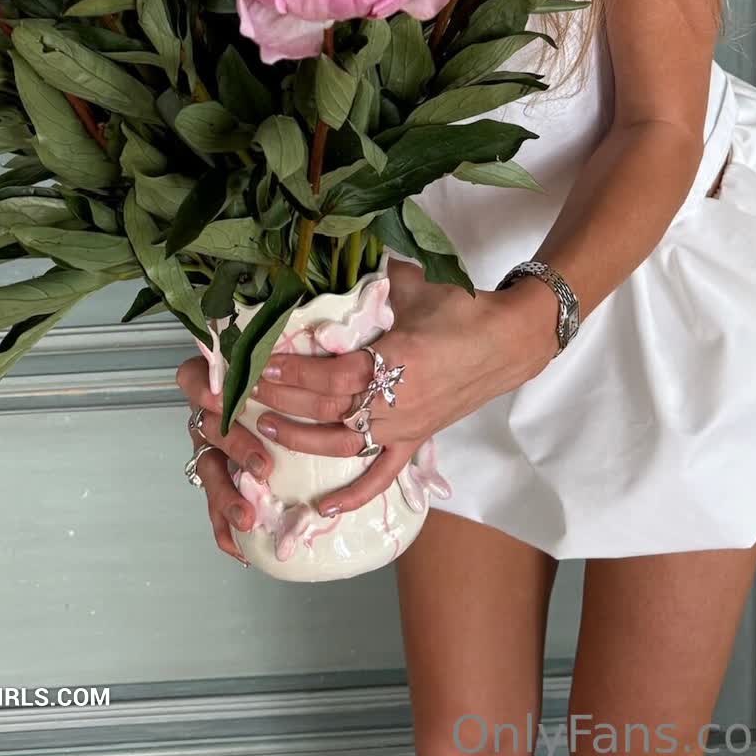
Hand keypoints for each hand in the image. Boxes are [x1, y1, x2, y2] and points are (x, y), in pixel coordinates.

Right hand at [174, 357, 275, 566]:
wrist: (285, 399)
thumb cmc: (282, 377)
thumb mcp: (279, 362)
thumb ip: (286, 359)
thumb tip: (324, 344)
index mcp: (215, 381)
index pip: (194, 379)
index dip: (202, 391)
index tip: (219, 399)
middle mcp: (207, 415)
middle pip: (209, 430)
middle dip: (235, 449)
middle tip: (262, 465)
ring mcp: (210, 448)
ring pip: (209, 471)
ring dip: (227, 496)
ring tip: (247, 516)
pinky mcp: (220, 477)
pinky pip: (214, 505)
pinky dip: (226, 528)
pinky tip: (240, 548)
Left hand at [243, 256, 550, 518]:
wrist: (508, 340)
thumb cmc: (463, 310)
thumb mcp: (417, 286)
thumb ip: (379, 277)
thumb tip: (351, 249)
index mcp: (394, 360)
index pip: (330, 372)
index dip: (292, 370)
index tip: (260, 362)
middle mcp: (395, 400)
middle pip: (328, 405)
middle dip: (283, 397)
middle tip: (246, 389)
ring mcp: (405, 426)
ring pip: (343, 440)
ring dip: (302, 437)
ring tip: (265, 426)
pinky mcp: (415, 440)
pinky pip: (382, 474)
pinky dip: (354, 494)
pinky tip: (324, 507)